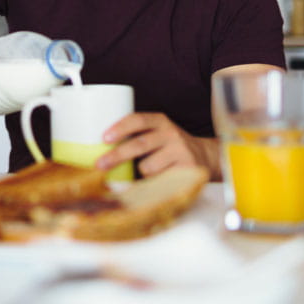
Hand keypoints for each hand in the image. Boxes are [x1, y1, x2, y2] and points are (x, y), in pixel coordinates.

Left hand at [96, 112, 220, 179]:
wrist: (204, 156)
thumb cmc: (168, 146)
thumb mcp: (156, 133)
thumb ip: (136, 136)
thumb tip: (99, 150)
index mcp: (159, 121)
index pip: (138, 120)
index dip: (120, 128)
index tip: (104, 138)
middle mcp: (171, 134)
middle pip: (139, 144)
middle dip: (117, 155)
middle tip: (100, 164)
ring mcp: (180, 152)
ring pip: (147, 166)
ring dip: (140, 173)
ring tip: (146, 170)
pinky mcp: (186, 170)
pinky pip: (159, 180)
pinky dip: (152, 183)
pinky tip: (158, 179)